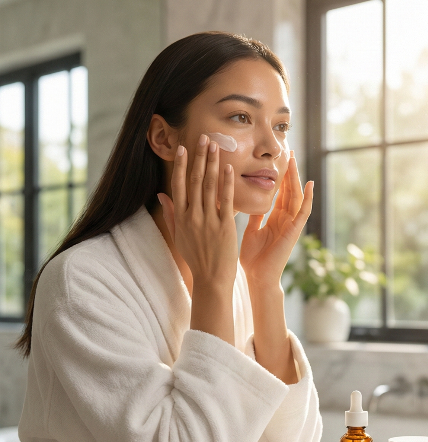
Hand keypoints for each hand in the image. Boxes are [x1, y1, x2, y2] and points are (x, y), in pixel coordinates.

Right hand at [156, 135, 236, 288]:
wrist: (211, 279)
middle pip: (193, 180)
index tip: (183, 147)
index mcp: (181, 217)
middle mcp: (193, 215)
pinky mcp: (224, 225)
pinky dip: (226, 183)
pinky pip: (225, 200)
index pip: (178, 185)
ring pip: (208, 186)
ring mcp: (208, 220)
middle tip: (203, 137)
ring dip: (211, 163)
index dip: (180, 164)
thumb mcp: (179, 236)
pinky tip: (228, 167)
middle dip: (198, 157)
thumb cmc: (197, 259)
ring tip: (215, 145)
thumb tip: (161, 195)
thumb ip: (172, 214)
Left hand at [239, 150, 313, 288]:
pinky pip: (304, 211)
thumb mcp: (250, 230)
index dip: (279, 176)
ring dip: (296, 178)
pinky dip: (308, 198)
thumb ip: (253, 216)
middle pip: (289, 190)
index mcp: (275, 218)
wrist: (258, 277)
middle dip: (289, 171)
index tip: (277, 159)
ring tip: (295, 160)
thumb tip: (246, 201)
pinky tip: (309, 184)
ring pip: (296, 196)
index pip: (279, 192)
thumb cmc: (253, 258)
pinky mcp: (295, 231)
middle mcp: (285, 219)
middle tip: (290, 151)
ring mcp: (292, 224)